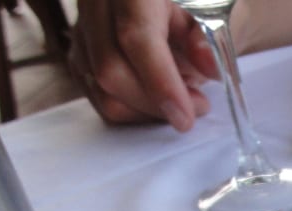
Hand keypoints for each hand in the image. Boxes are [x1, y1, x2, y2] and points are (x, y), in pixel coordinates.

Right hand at [69, 0, 217, 130]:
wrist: (158, 2)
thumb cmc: (194, 4)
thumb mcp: (211, 10)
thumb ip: (208, 38)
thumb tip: (210, 68)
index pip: (136, 38)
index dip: (161, 83)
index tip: (186, 117)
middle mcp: (96, 2)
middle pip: (110, 70)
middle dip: (154, 104)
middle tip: (197, 107)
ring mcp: (82, 26)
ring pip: (100, 88)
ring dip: (144, 110)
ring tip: (183, 100)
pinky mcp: (80, 49)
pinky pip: (96, 93)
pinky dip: (131, 107)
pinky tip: (159, 99)